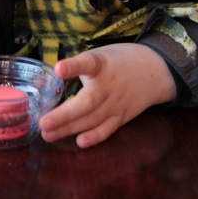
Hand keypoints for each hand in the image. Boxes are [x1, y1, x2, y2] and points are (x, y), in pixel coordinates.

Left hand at [38, 43, 176, 148]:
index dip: (73, 66)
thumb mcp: (100, 55)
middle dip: (64, 115)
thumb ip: (77, 67)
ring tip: (48, 134)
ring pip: (92, 119)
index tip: (59, 69)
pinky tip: (80, 142)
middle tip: (42, 123)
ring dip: (69, 129)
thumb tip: (44, 80)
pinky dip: (95, 137)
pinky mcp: (122, 116)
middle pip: (87, 102)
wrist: (155, 70)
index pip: (88, 63)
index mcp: (101, 64)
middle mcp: (108, 85)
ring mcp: (116, 103)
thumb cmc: (119, 61)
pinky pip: (108, 129)